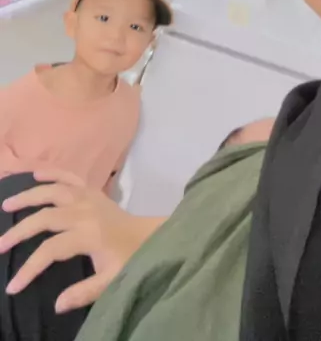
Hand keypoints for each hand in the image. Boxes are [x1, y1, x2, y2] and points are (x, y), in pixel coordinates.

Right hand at [0, 169, 162, 312]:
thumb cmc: (130, 259)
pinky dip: (52, 172)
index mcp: (88, 235)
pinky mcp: (92, 190)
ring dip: (28, 196)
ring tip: (6, 204)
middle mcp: (85, 211)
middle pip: (45, 218)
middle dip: (19, 231)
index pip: (50, 250)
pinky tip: (35, 174)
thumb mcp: (111, 281)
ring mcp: (88, 197)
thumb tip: (57, 304)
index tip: (12, 286)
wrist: (149, 236)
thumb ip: (84, 292)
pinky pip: (69, 176)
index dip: (29, 268)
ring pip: (53, 191)